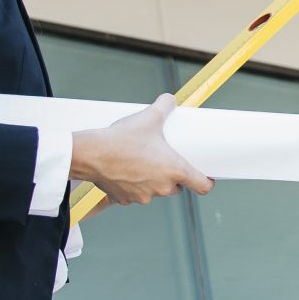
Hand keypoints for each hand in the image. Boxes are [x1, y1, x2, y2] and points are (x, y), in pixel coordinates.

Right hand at [69, 94, 213, 205]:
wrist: (92, 153)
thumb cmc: (123, 138)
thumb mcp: (149, 117)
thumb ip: (163, 106)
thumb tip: (169, 99)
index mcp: (175, 170)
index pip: (202, 186)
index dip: (206, 182)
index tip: (205, 176)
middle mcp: (162, 187)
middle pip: (176, 187)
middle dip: (173, 176)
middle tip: (164, 161)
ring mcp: (144, 196)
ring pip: (155, 191)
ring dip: (152, 181)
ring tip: (142, 163)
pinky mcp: (125, 200)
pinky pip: (134, 195)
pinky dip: (132, 186)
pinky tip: (125, 172)